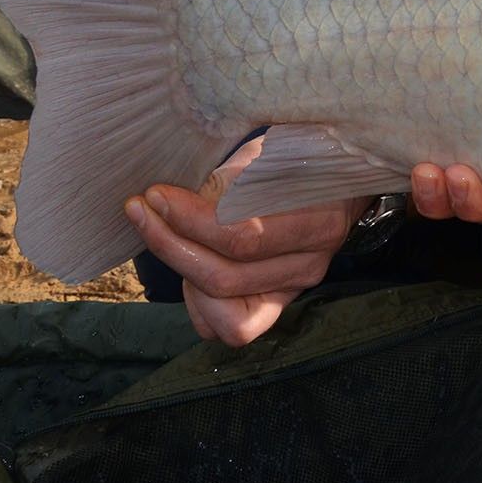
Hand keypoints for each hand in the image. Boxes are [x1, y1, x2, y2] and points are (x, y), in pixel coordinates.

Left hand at [125, 136, 366, 345]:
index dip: (189, 220)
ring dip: (181, 272)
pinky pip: (224, 326)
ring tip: (168, 236)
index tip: (156, 194)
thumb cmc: (299, 160)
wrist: (338, 184)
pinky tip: (191, 265)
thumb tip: (171, 201)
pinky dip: (197, 301)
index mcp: (319, 222)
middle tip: (142, 210)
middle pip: (224, 277)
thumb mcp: (267, 156)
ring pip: (220, 309)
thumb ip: (229, 182)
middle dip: (170, 244)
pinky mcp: (273, 307)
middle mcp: (309, 265)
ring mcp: (293, 290)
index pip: (243, 238)